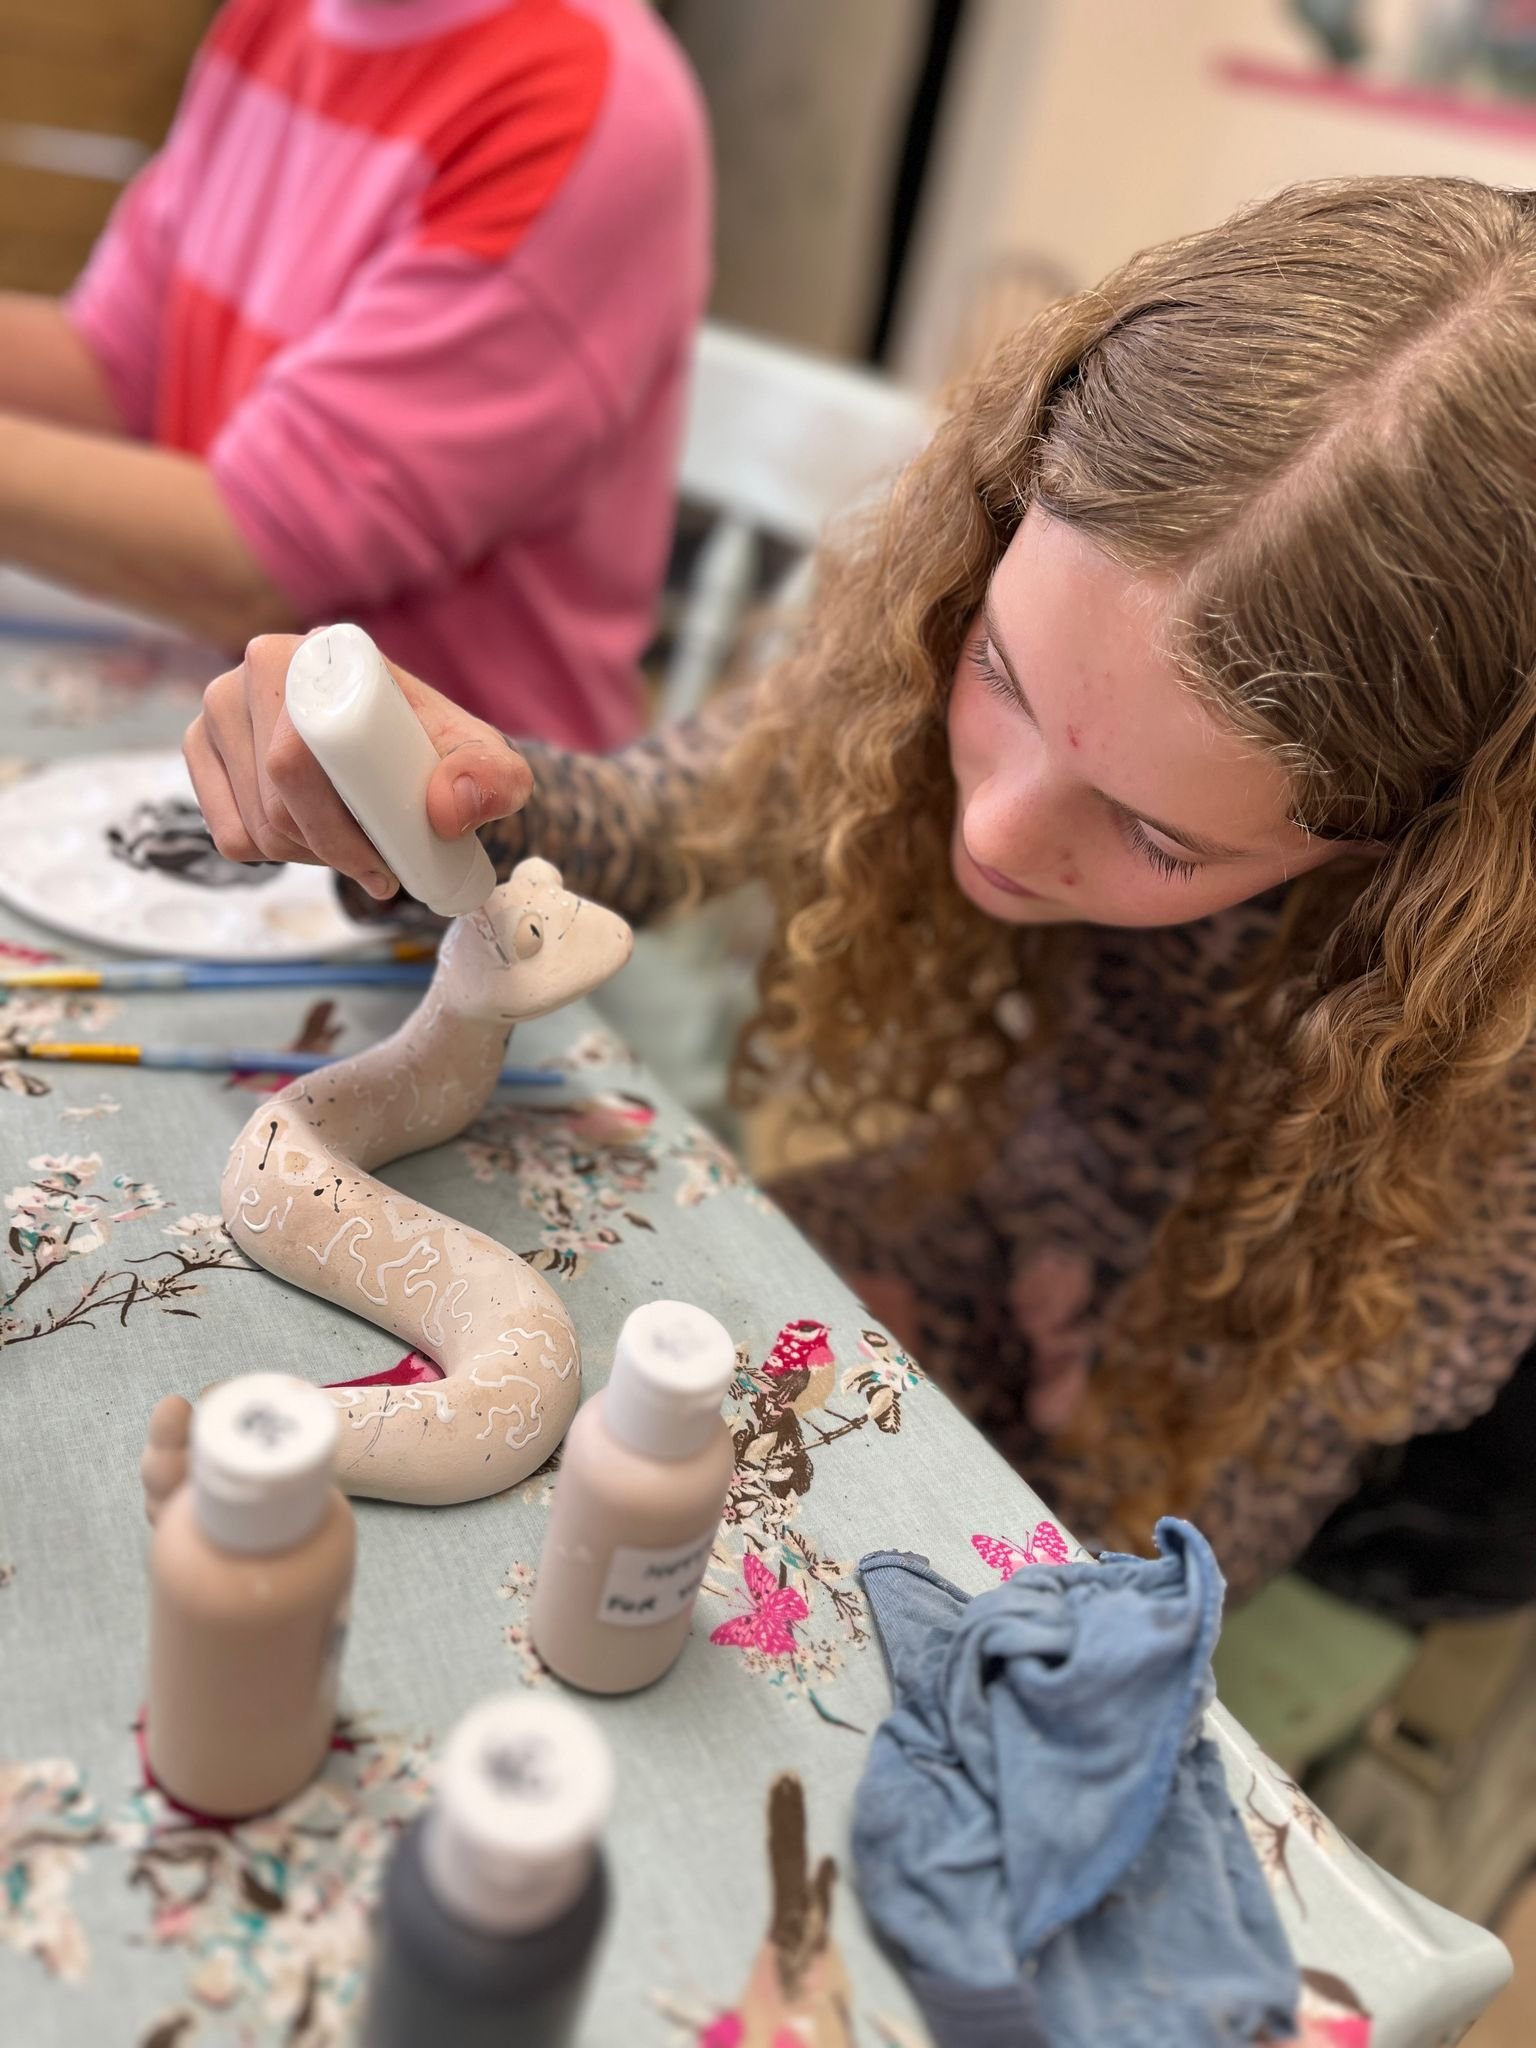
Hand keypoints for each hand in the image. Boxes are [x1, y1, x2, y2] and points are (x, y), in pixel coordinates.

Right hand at [183, 633, 532, 899]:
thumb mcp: (490, 765)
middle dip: (329, 850)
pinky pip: (228, 834)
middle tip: (380, 864)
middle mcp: (258, 666)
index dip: (336, 828)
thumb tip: (447, 809)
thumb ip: (492, 780)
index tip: (383, 862)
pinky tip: (311, 836)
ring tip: (355, 843)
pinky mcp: (201, 747)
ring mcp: (220, 706)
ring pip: (253, 824)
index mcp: (322, 655)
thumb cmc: (444, 755)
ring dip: (306, 855)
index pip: (296, 759)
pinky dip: (271, 854)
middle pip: (274, 797)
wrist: (415, 753)